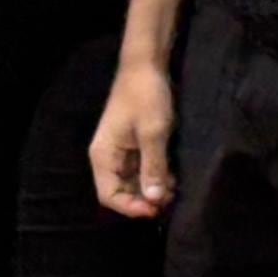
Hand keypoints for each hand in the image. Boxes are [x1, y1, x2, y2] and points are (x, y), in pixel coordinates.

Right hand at [91, 60, 175, 218]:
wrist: (146, 67)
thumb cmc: (147, 97)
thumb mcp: (153, 133)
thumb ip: (153, 167)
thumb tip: (154, 199)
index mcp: (103, 157)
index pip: (109, 195)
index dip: (131, 207)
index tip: (155, 209)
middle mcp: (108, 158)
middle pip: (121, 191)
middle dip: (144, 199)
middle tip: (170, 200)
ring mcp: (120, 151)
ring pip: (133, 182)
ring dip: (152, 189)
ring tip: (174, 190)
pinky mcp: (134, 145)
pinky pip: (141, 169)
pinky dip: (155, 176)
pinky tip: (172, 177)